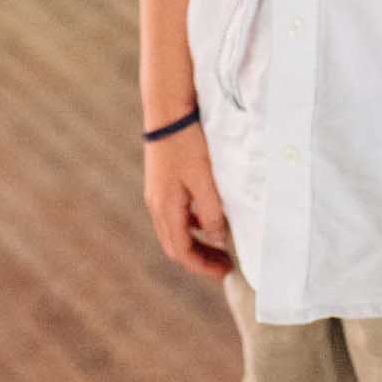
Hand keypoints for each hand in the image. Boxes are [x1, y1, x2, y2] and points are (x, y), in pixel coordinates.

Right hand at [144, 120, 233, 280]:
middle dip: (200, 258)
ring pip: (175, 230)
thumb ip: (212, 214)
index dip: (203, 266)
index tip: (225, 271)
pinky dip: (191, 223)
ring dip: (196, 241)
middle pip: (175, 245)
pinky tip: (208, 214)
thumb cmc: (188, 144)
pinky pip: (175, 213)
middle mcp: (156, 205)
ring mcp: (156, 193)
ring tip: (220, 242)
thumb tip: (218, 240)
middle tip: (224, 263)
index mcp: (165, 208)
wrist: (168, 111)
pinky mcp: (161, 182)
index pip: (182, 252)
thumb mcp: (205, 181)